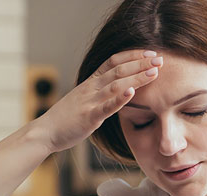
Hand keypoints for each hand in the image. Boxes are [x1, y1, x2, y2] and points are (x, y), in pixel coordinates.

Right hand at [33, 49, 163, 153]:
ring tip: (154, 73)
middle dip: (141, 64)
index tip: (151, 54)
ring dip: (137, 77)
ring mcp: (90, 101)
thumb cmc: (66, 117)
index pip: (114, 62)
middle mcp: (91, 88)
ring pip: (116, 85)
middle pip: (119, 70)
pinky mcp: (89, 117)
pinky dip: (120, 98)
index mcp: (91, 82)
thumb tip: (121, 87)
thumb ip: (101, 91)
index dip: (133, 56)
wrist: (45, 132)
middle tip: (161, 60)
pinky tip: (132, 92)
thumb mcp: (85, 98)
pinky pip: (106, 106)